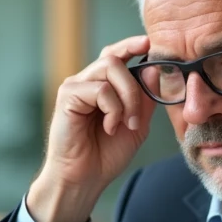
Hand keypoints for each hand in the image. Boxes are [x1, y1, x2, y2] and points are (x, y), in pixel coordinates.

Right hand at [28, 36, 157, 221]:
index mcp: (102, 85)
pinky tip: (108, 127)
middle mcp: (87, 81)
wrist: (85, 178)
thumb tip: (154, 68)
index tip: (149, 43)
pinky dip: (112, 109)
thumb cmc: (106, 154)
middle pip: (115, 58)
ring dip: (126, 98)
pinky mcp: (67, 97)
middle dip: (135, 87)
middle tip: (136, 117)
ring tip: (125, 124)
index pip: (116, 55)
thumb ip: (145, 98)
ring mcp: (75, 87)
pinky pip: (99, 89)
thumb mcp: (136, 124)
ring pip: (108, 68)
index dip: (131, 45)